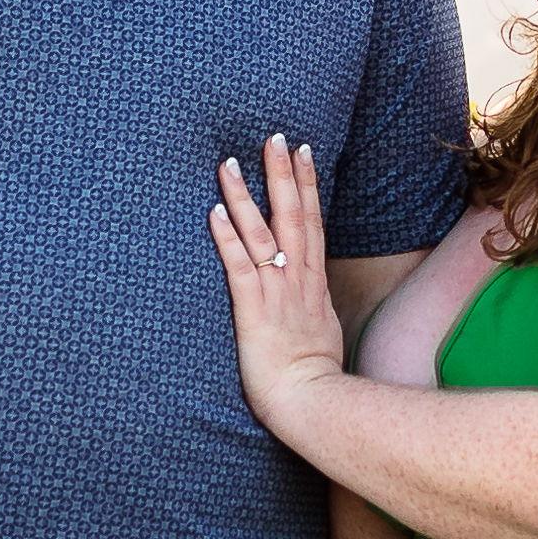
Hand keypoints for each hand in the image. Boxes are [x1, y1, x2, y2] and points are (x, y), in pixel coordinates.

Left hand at [208, 133, 348, 428]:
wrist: (314, 402)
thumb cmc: (316, 377)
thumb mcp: (322, 332)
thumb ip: (314, 307)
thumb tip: (311, 298)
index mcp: (312, 283)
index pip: (312, 223)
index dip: (306, 185)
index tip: (302, 152)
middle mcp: (297, 280)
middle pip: (292, 216)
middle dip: (283, 174)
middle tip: (274, 136)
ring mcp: (277, 292)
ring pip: (261, 234)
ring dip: (246, 196)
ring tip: (230, 162)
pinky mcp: (253, 310)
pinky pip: (239, 267)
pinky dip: (227, 238)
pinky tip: (214, 212)